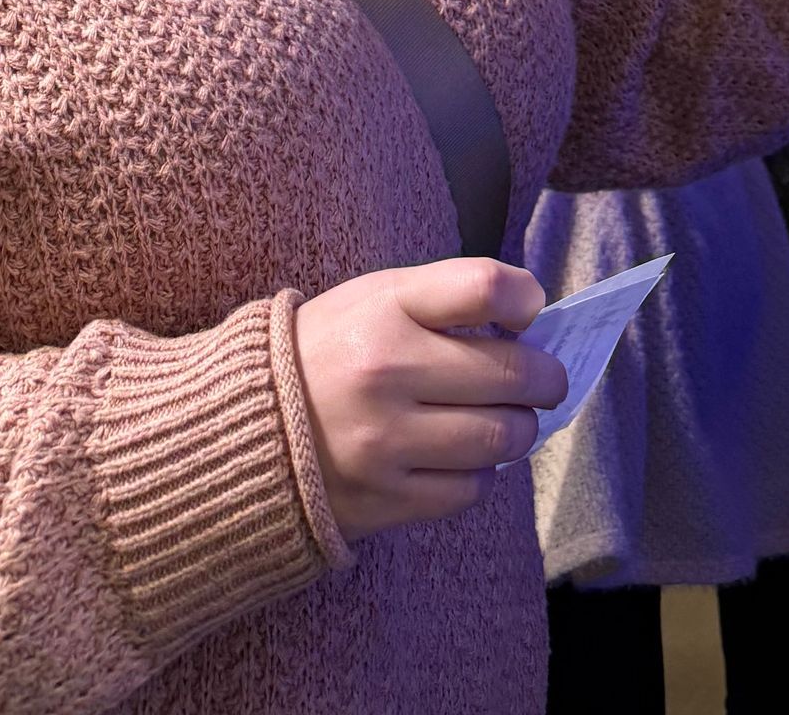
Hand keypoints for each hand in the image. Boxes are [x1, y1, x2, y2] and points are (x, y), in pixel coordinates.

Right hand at [293, 259, 569, 538]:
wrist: (243, 432)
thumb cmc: (330, 351)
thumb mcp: (376, 297)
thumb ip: (450, 296)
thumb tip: (531, 317)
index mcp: (383, 309)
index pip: (483, 287)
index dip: (526, 296)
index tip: (529, 310)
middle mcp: (385, 374)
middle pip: (512, 374)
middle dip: (545, 377)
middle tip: (545, 379)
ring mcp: (385, 443)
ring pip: (502, 438)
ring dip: (519, 428)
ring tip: (506, 418)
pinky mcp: (384, 501)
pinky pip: (469, 490)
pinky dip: (480, 472)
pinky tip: (461, 455)